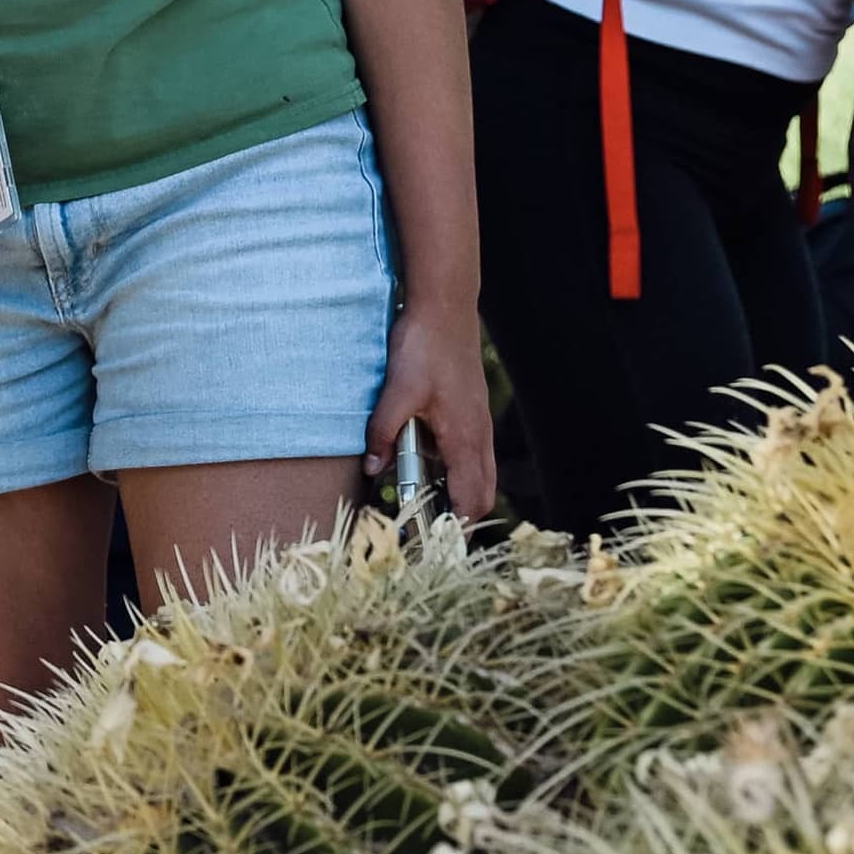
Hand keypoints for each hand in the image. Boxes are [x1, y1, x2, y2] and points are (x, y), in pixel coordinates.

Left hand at [364, 299, 496, 520]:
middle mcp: (478, 435)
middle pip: (480, 493)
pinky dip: (452, 467)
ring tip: (422, 500)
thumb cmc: (424, 348)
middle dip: (460, 517)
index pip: (469, 499)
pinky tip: (422, 458)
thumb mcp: (396, 392)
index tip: (437, 546)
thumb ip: (383, 433)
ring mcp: (477, 422)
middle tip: (429, 530)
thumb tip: (373, 468)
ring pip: (477, 473)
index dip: (456, 528)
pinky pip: (468, 452)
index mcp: (464, 438)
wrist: (444, 308)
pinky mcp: (470, 411)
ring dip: (456, 491)